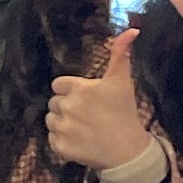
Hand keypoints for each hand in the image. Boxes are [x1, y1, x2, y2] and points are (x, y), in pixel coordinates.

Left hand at [45, 28, 157, 174]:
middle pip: (54, 103)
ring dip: (63, 123)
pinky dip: (63, 141)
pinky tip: (80, 141)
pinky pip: (52, 139)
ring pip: (51, 121)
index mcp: (79, 88)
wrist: (129, 152)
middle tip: (88, 116)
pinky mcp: (59, 146)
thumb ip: (120, 55)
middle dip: (67, 107)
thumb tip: (132, 30)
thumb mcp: (122, 82)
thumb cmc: (125, 113)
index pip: (58, 85)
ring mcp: (62, 128)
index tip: (86, 99)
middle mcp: (67, 106)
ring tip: (84, 128)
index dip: (71, 91)